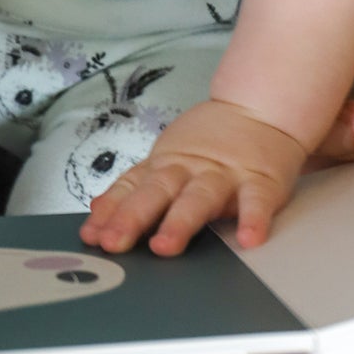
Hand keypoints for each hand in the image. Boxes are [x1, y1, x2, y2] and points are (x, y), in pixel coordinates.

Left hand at [80, 99, 308, 257]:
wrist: (258, 108)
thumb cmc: (210, 143)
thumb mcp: (167, 158)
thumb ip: (136, 187)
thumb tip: (98, 212)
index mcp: (165, 166)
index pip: (131, 188)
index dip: (110, 211)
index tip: (91, 236)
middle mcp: (190, 170)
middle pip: (157, 192)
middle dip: (133, 217)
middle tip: (114, 242)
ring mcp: (225, 175)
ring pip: (199, 197)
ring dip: (180, 221)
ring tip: (165, 245)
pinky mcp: (261, 181)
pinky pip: (257, 202)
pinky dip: (253, 219)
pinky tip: (248, 239)